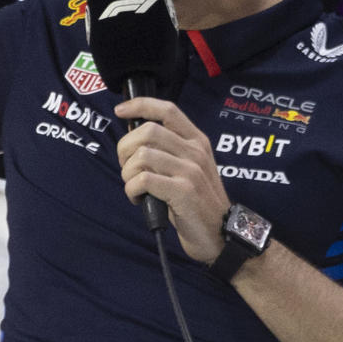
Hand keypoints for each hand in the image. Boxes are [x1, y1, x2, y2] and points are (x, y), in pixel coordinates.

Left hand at [113, 97, 229, 261]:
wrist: (222, 236)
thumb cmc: (197, 203)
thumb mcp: (189, 169)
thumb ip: (168, 151)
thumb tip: (132, 138)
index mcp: (197, 142)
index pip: (168, 110)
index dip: (140, 105)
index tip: (120, 110)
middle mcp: (196, 152)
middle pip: (147, 131)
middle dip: (124, 149)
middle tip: (126, 168)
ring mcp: (191, 171)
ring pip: (142, 156)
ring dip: (127, 173)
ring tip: (134, 187)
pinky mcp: (184, 192)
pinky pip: (142, 180)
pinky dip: (131, 190)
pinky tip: (138, 199)